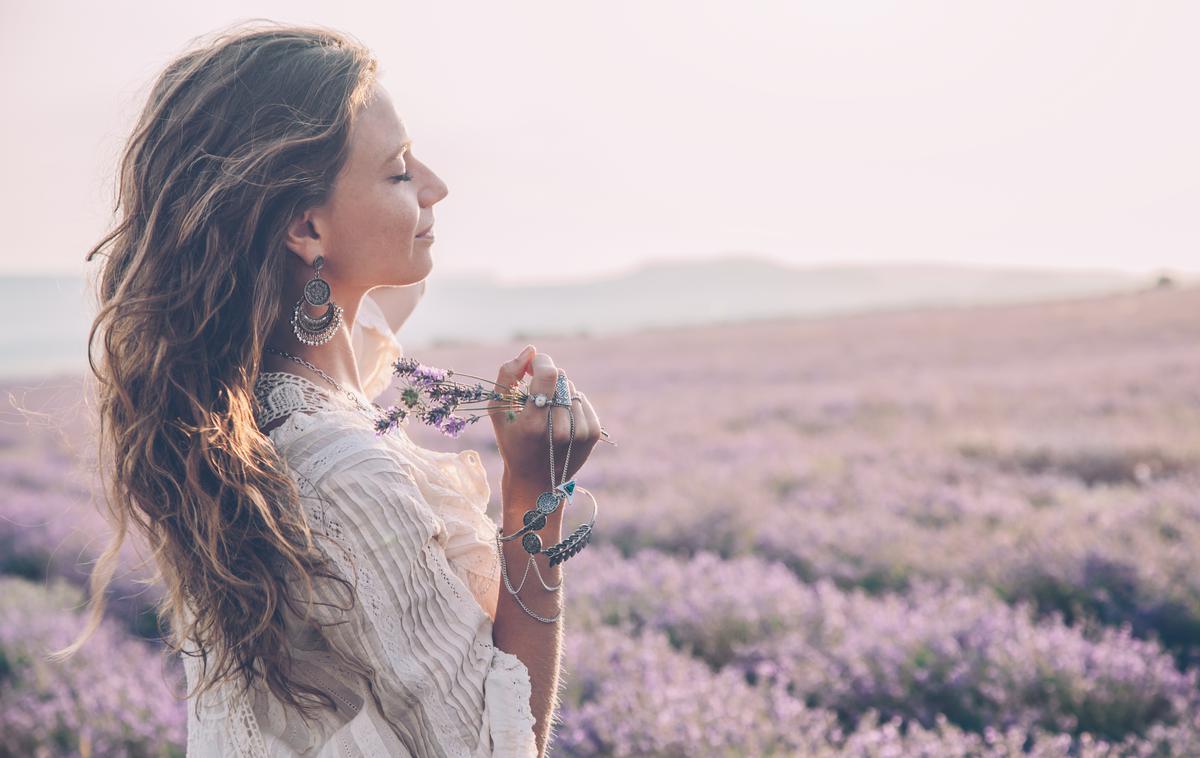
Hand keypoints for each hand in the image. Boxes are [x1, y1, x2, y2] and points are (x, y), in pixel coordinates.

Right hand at [488, 346, 601, 488]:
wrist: (535, 482)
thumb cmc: (512, 443)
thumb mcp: (498, 412)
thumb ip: (507, 376)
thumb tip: (530, 351)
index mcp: (534, 424)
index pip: (549, 374)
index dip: (541, 362)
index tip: (532, 364)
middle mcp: (560, 429)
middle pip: (561, 380)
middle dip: (547, 379)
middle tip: (536, 393)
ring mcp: (580, 433)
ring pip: (572, 389)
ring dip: (559, 393)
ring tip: (547, 412)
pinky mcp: (593, 434)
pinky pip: (583, 400)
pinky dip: (571, 403)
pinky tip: (560, 419)